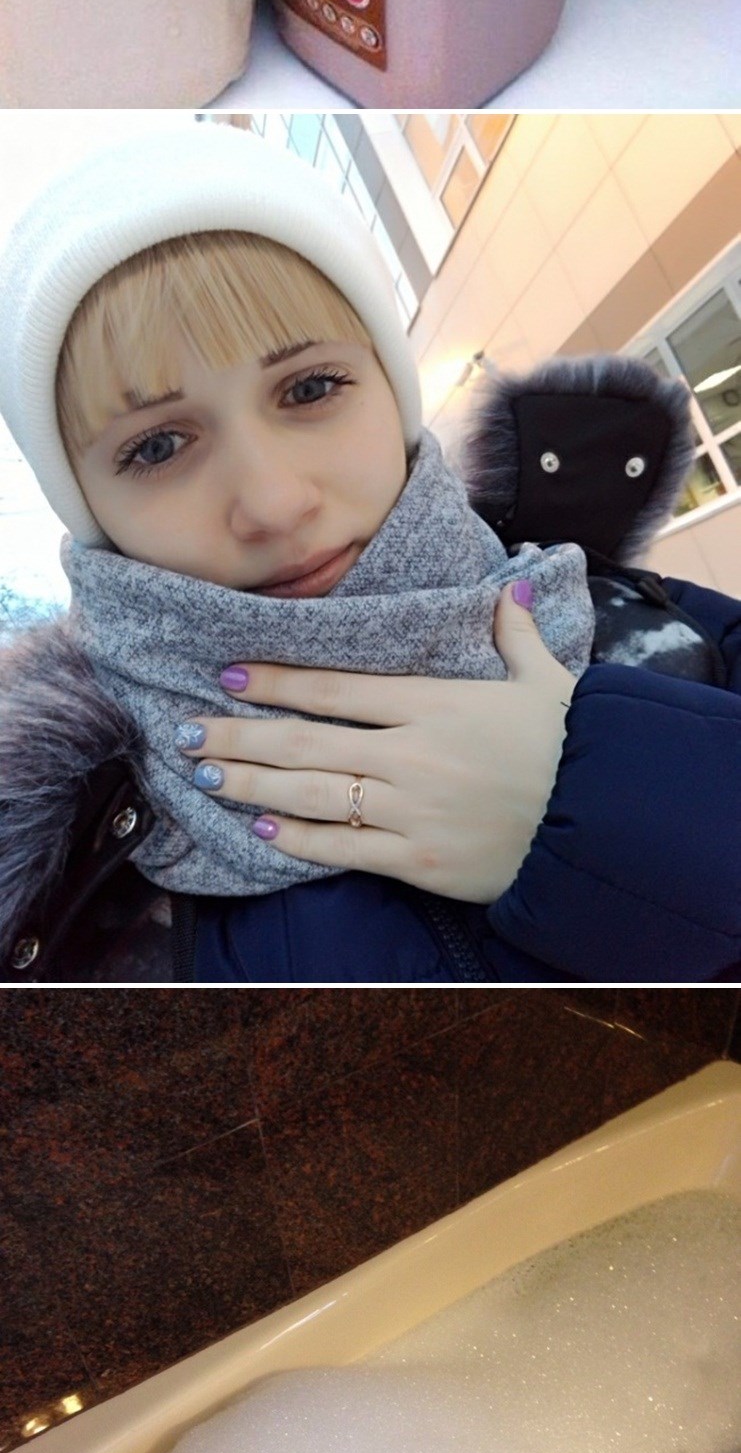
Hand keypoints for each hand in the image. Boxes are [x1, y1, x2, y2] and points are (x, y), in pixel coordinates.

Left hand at [195, 647, 567, 902]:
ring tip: (205, 775)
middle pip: (304, 740)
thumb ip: (514, 637)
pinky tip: (258, 830)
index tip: (228, 674)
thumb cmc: (567, 751)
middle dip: (238, 736)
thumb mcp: (544, 683)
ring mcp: (408, 809)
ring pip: (310, 795)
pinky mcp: (415, 860)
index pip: (336, 687)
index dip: (276, 680)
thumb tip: (509, 592)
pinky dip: (297, 841)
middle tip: (186, 733)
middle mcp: (408, 753)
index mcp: (432, 703)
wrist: (595, 824)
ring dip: (250, 786)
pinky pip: (342, 849)